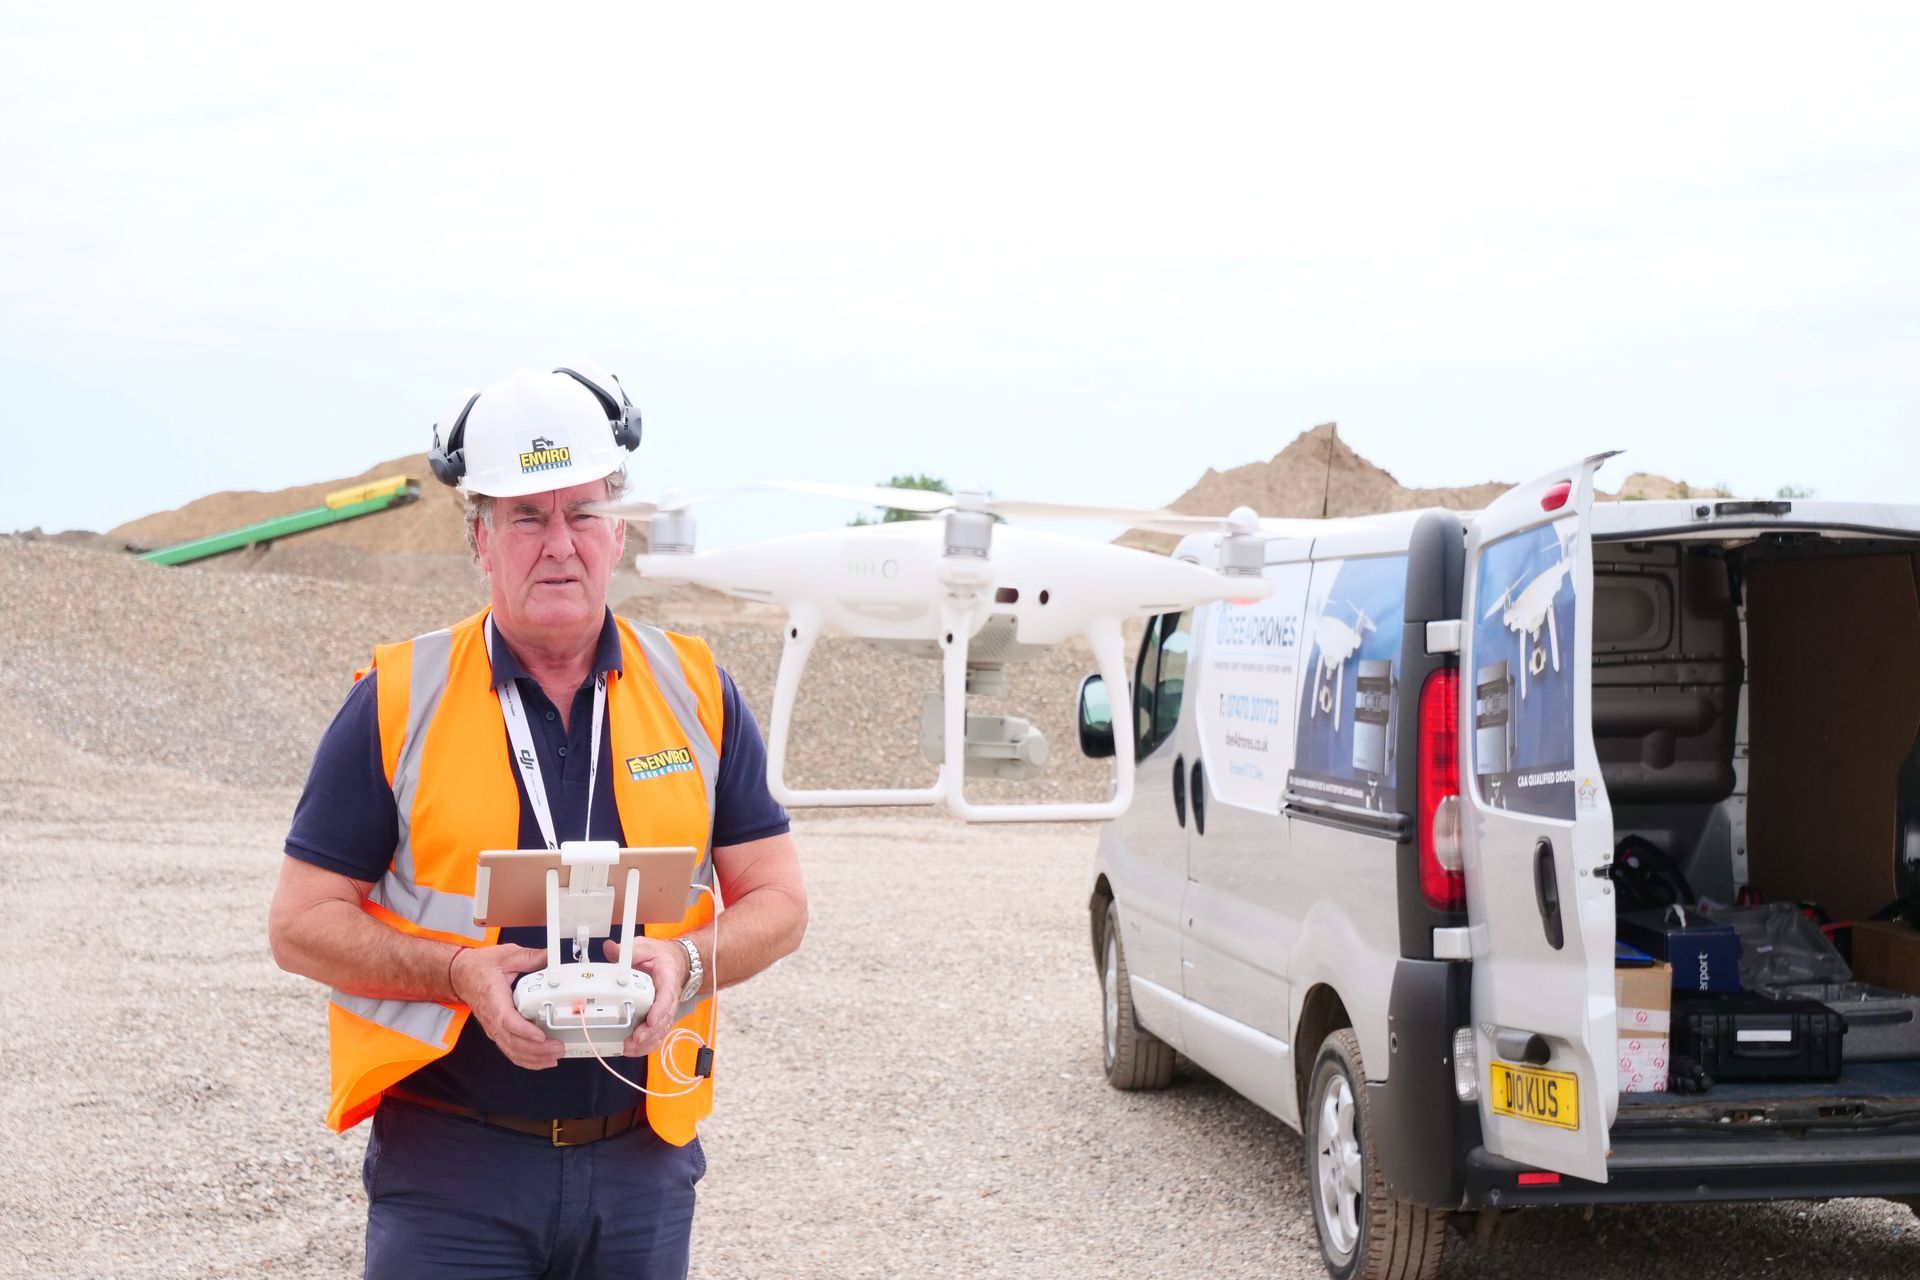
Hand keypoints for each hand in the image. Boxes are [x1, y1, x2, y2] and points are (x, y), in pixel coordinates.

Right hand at [451, 944, 564, 1070]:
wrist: (460, 975)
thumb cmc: (479, 967)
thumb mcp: (505, 955)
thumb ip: (529, 957)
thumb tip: (549, 956)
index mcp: (494, 999)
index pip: (507, 1021)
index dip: (524, 1031)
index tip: (540, 1035)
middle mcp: (492, 1018)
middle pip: (512, 1042)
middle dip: (537, 1050)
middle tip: (558, 1047)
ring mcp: (494, 1028)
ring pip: (512, 1051)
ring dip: (534, 1058)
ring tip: (555, 1056)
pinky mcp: (497, 1032)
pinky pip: (510, 1050)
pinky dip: (526, 1060)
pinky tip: (542, 1060)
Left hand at [601, 936, 691, 1058]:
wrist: (673, 962)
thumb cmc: (660, 957)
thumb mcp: (645, 947)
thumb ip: (629, 950)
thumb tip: (611, 949)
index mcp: (667, 979)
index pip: (667, 996)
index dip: (660, 1010)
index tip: (651, 1019)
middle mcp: (669, 998)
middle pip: (664, 1019)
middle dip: (650, 1032)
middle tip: (635, 1038)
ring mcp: (665, 1010)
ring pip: (661, 1030)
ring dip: (647, 1042)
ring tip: (630, 1048)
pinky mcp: (659, 1018)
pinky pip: (657, 1035)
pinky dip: (646, 1045)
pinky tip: (634, 1050)